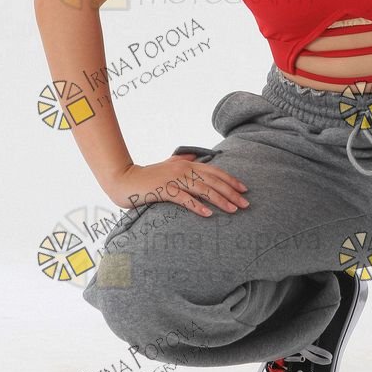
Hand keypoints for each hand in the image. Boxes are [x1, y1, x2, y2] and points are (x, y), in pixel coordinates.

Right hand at [102, 152, 250, 217]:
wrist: (125, 180)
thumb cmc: (148, 175)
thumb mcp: (168, 164)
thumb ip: (182, 159)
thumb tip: (195, 156)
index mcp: (187, 164)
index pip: (215, 171)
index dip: (231, 180)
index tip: (244, 189)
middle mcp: (184, 169)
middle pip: (213, 181)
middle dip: (231, 192)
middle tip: (246, 203)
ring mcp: (174, 179)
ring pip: (203, 190)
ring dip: (220, 200)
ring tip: (233, 209)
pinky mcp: (164, 190)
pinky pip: (184, 199)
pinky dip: (198, 206)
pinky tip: (209, 214)